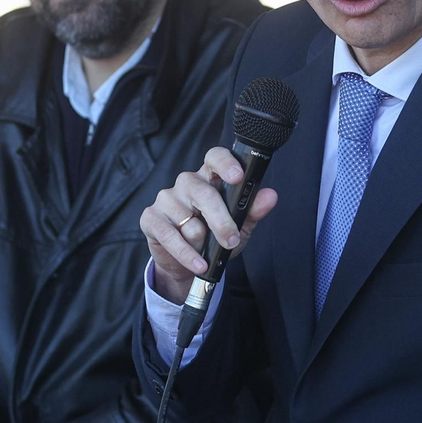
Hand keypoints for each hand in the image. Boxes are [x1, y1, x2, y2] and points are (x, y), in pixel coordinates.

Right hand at [139, 146, 277, 304]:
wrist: (188, 265)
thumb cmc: (215, 238)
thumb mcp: (240, 226)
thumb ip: (253, 210)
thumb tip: (270, 196)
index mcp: (210, 178)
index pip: (215, 157)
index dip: (225, 163)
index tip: (238, 177)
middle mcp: (187, 183)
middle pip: (203, 193)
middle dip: (221, 220)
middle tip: (231, 239)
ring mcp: (166, 199)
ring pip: (189, 220)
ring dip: (202, 242)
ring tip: (206, 252)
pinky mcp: (151, 218)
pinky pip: (170, 235)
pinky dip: (186, 253)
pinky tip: (198, 263)